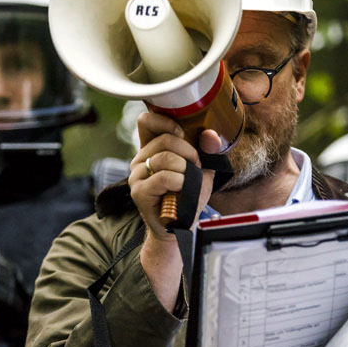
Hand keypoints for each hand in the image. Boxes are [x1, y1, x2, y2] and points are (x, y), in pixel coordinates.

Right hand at [128, 112, 221, 239]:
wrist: (180, 225)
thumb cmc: (188, 196)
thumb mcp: (202, 170)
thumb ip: (207, 151)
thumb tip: (211, 135)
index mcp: (151, 149)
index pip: (146, 121)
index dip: (164, 121)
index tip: (182, 132)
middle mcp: (140, 159)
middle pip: (164, 139)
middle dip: (188, 152)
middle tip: (196, 167)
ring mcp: (136, 175)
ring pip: (165, 158)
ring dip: (185, 169)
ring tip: (188, 182)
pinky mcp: (139, 191)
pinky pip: (164, 177)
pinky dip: (180, 182)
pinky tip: (181, 190)